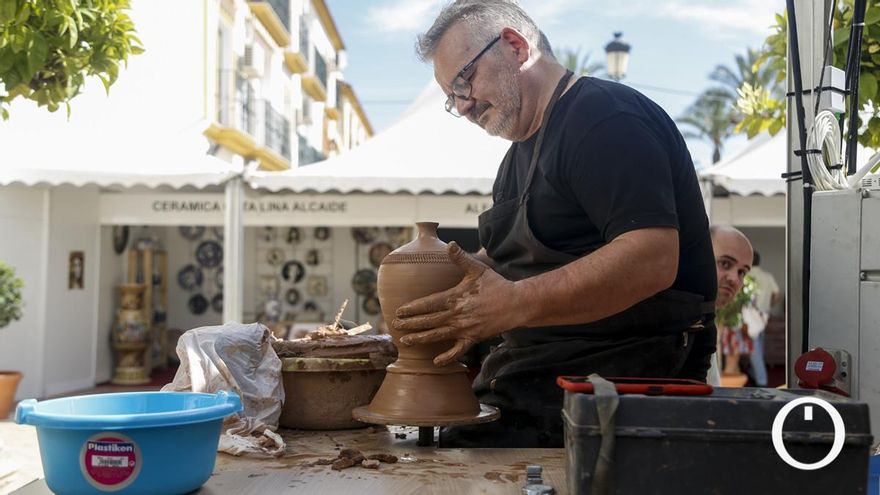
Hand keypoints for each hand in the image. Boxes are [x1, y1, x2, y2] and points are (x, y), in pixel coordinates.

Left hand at [392, 241, 522, 365]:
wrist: (516, 304)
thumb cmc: (496, 285)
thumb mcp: (478, 269)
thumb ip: (461, 258)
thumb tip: (451, 244)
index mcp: (455, 298)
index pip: (428, 304)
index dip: (412, 308)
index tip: (399, 311)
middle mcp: (457, 315)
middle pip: (428, 321)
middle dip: (410, 323)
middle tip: (395, 325)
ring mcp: (464, 329)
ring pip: (437, 336)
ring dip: (420, 339)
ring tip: (405, 341)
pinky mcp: (473, 338)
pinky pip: (458, 350)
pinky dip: (447, 357)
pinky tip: (435, 362)